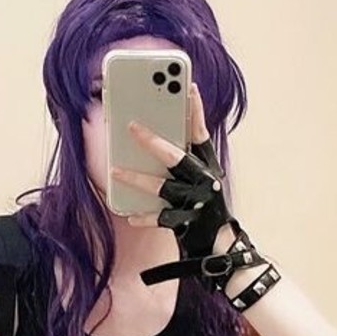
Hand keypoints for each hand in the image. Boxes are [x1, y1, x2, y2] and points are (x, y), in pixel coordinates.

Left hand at [110, 82, 236, 266]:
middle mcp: (205, 181)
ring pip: (162, 186)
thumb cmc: (205, 208)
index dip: (195, 110)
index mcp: (208, 166)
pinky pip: (160, 217)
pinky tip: (130, 215)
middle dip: (153, 141)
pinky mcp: (188, 223)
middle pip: (176, 156)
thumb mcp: (201, 180)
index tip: (188, 87)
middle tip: (131, 126)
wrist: (221, 248)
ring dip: (136, 178)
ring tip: (115, 170)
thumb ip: (183, 160)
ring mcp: (196, 201)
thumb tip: (149, 141)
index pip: (200, 133)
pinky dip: (144, 217)